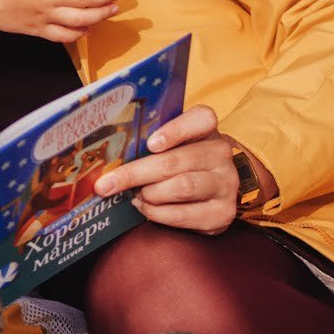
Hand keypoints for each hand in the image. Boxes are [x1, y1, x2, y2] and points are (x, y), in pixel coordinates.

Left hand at [91, 106, 265, 234]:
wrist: (210, 195)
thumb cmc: (180, 163)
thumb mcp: (172, 145)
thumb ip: (150, 143)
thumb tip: (109, 156)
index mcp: (207, 129)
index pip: (201, 118)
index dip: (175, 130)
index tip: (150, 143)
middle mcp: (221, 154)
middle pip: (175, 161)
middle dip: (136, 173)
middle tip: (107, 184)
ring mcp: (226, 184)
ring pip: (181, 188)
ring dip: (149, 194)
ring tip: (133, 195)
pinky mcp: (223, 213)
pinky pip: (183, 215)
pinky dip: (157, 213)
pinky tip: (144, 207)